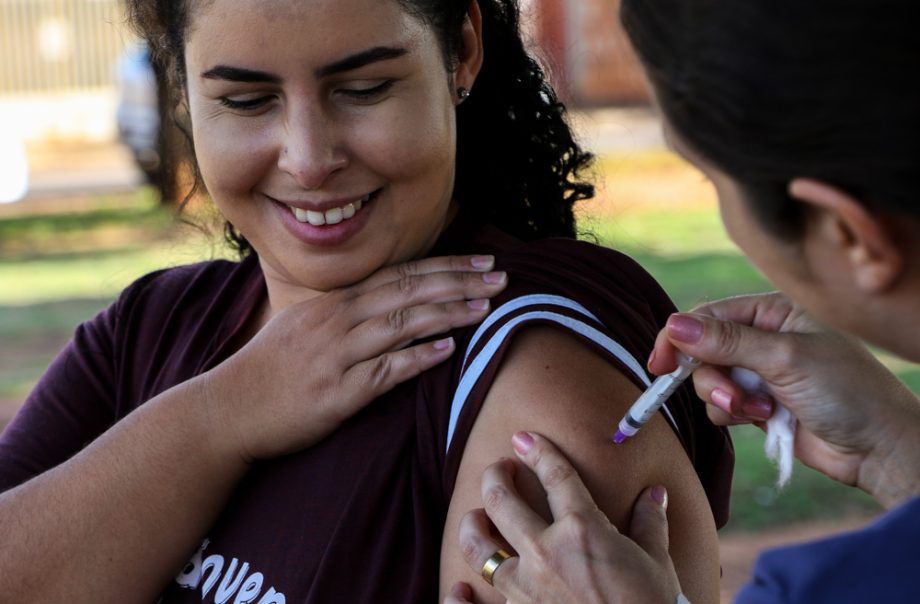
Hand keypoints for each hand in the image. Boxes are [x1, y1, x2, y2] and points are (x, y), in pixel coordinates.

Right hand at [202, 255, 506, 460]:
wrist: (227, 407)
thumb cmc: (268, 369)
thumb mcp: (304, 327)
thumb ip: (345, 313)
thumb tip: (387, 304)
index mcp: (334, 303)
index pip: (399, 275)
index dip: (444, 267)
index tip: (482, 261)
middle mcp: (338, 321)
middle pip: (408, 292)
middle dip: (458, 282)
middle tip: (501, 277)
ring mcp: (337, 355)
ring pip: (402, 325)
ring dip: (448, 314)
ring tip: (486, 308)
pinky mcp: (337, 393)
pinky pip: (384, 372)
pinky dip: (417, 359)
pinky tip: (448, 351)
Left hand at [447, 432, 680, 603]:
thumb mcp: (656, 563)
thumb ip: (650, 524)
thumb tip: (654, 493)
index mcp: (582, 530)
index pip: (555, 476)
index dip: (539, 451)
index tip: (524, 438)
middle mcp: (546, 552)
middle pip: (502, 501)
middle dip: (495, 476)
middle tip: (498, 468)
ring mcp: (525, 589)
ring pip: (478, 548)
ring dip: (472, 525)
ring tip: (476, 517)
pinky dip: (459, 601)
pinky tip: (458, 591)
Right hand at [648, 292, 919, 507]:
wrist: (879, 447)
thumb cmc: (846, 391)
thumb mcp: (784, 358)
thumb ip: (726, 342)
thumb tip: (674, 325)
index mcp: (771, 313)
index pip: (708, 317)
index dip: (680, 338)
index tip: (660, 364)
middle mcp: (762, 338)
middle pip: (703, 351)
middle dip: (711, 378)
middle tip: (730, 397)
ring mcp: (760, 372)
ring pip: (709, 381)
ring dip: (727, 400)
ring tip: (759, 411)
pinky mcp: (758, 403)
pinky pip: (722, 406)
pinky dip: (735, 415)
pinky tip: (766, 419)